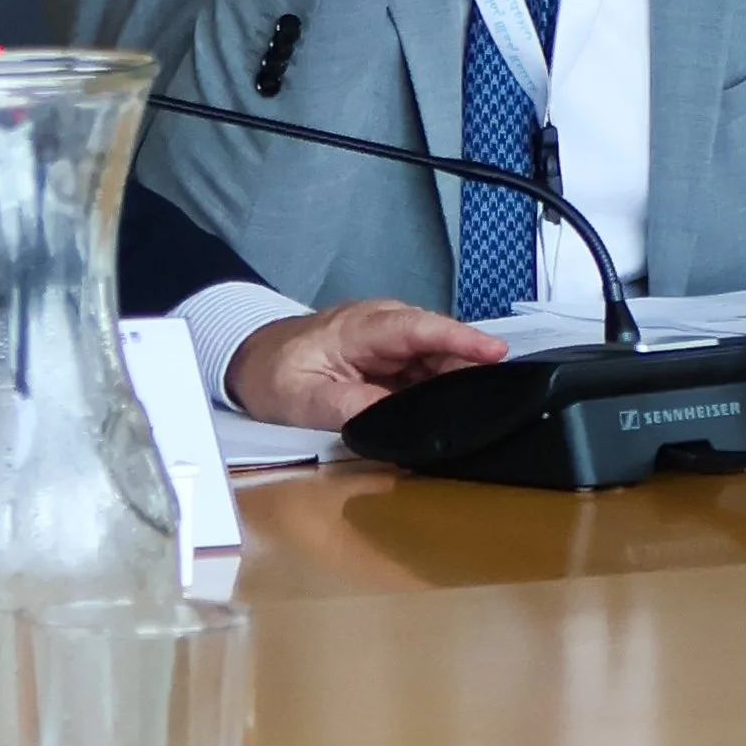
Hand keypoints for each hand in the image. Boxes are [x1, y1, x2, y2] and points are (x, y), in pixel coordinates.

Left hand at [225, 300, 506, 429]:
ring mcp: (382, 342)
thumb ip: (353, 408)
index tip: (494, 352)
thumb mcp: (305, 400)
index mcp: (357, 329)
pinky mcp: (384, 359)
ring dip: (458, 376)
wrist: (248, 360)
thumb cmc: (272, 374)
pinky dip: (441, 385)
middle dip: (469, 363)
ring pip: (432, 355)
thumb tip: (398, 418)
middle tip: (498, 395)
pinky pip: (421, 368)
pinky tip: (454, 405)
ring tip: (483, 403)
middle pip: (434, 342)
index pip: (416, 328)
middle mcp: (376, 327)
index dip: (457, 339)